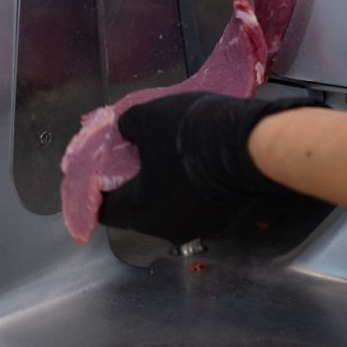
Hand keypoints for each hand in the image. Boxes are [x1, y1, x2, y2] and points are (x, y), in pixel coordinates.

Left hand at [98, 92, 324, 244]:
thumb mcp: (147, 118)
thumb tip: (125, 130)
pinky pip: (200, 198)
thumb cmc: (189, 137)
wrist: (252, 143)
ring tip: (171, 149)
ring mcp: (204, 223)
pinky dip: (194, 181)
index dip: (94, 187)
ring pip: (173, 203)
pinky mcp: (229, 211)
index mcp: (141, 213)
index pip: (103, 209)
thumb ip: (127, 126)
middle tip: (136, 153)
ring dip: (168, 181)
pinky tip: (199, 155)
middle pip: (141, 206)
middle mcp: (170, 228)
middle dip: (137, 181)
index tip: (96, 170)